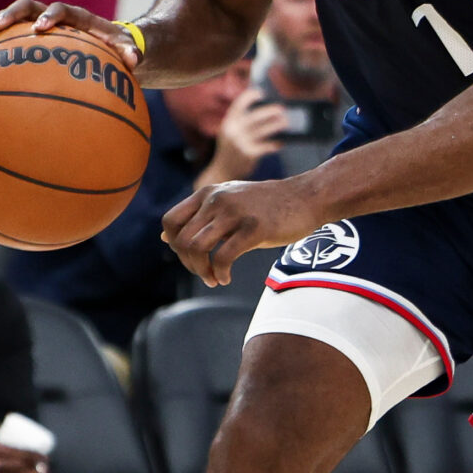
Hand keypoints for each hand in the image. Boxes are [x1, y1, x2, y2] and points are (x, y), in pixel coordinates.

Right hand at [0, 0, 137, 63]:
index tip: (41, 28)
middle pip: (27, 6)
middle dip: (10, 15)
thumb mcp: (128, 49)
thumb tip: (134, 61)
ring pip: (11, 19)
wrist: (111, 45)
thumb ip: (130, 52)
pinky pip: (8, 40)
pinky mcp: (30, 39)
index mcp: (77, 16)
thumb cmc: (119, 48)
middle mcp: (54, 16)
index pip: (62, 9)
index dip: (51, 15)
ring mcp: (39, 25)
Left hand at [160, 177, 320, 286]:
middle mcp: (216, 199)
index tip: (192, 258)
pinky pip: (223, 257)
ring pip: (197, 248)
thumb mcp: (228, 204)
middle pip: (182, 240)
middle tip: (205, 274)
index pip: (170, 222)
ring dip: (202, 271)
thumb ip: (199, 218)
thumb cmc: (267, 205)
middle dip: (189, 264)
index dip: (175, 245)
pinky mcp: (254, 227)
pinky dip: (220, 273)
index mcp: (207, 193)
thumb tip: (165, 237)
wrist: (307, 197)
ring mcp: (235, 212)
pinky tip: (226, 278)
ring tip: (214, 279)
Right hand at [202, 90, 287, 185]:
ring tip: (286, 122)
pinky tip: (280, 143)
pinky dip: (275, 144)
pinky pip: (267, 146)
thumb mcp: (229, 133)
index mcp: (228, 122)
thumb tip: (265, 112)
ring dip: (277, 125)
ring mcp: (241, 143)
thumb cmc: (230, 150)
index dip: (250, 96)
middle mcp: (233, 131)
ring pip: (264, 130)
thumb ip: (240, 122)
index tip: (261, 94)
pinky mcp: (249, 154)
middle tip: (281, 109)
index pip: (239, 104)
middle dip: (270, 111)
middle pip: (255, 116)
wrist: (222, 171)